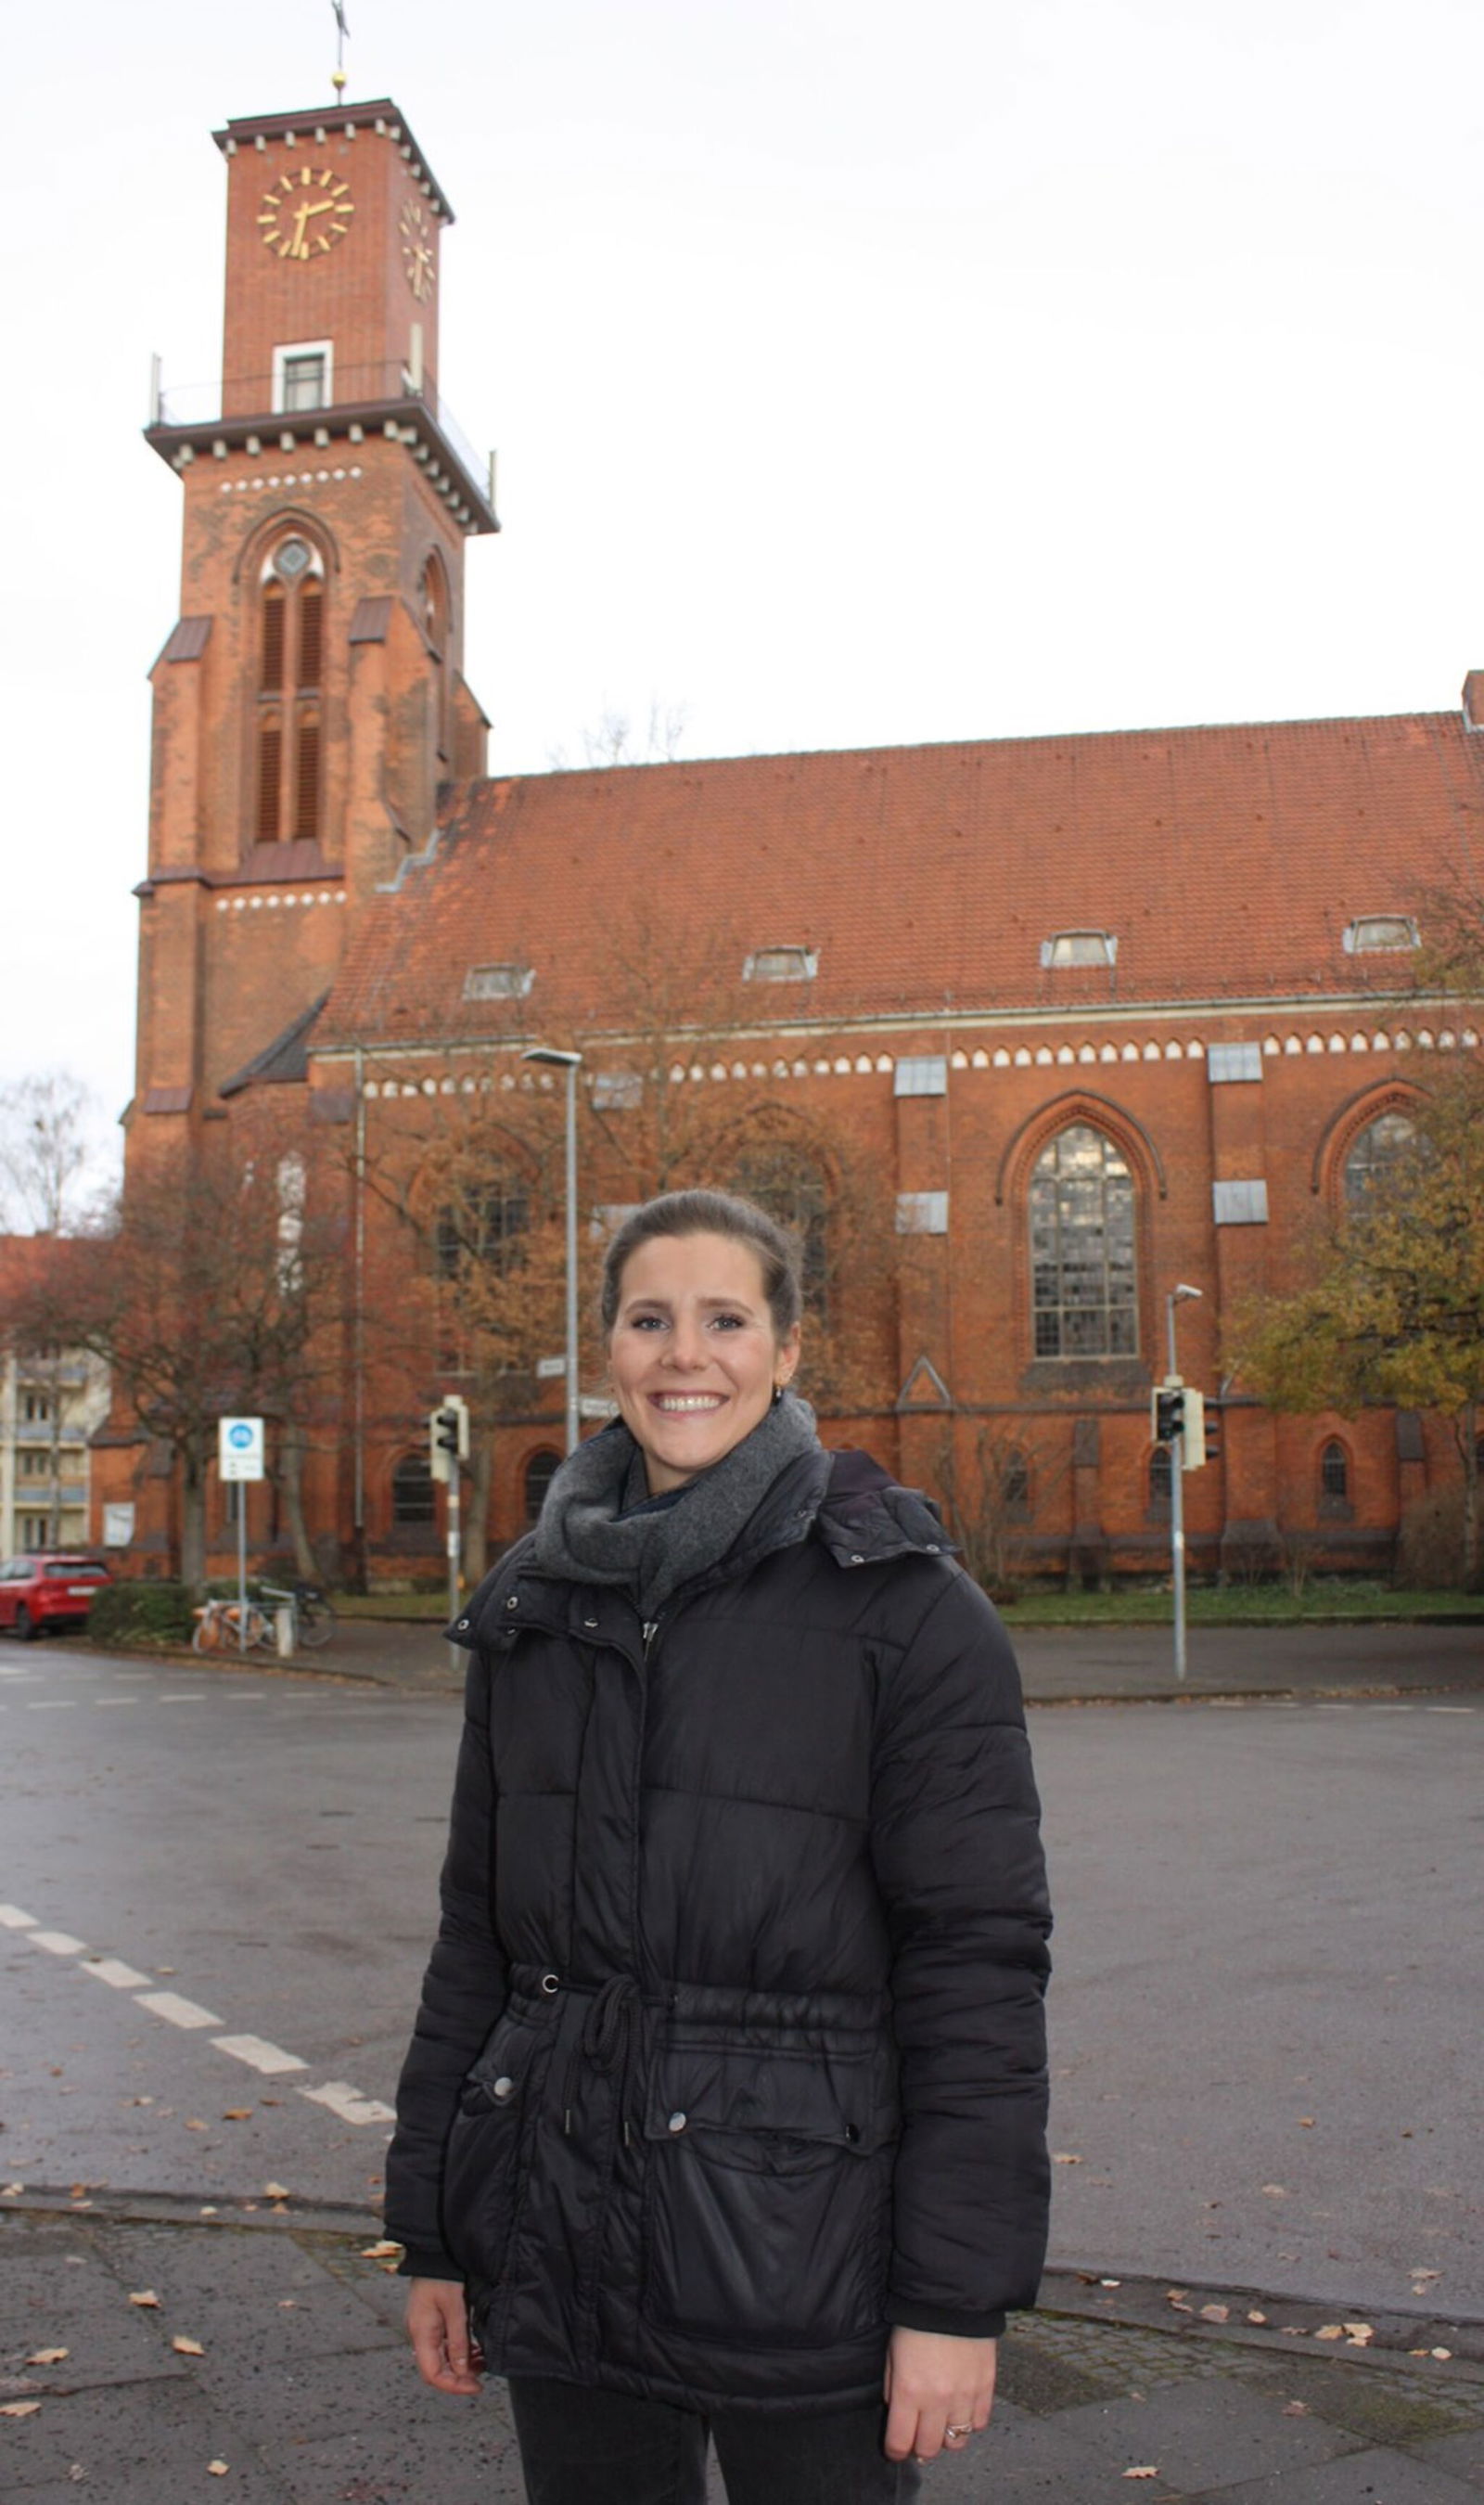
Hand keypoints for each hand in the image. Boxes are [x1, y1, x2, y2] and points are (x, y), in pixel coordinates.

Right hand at [406, 2276, 483, 2396]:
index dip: (453, 2386)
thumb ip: (458, 2340)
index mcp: (421, 2333)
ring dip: (461, 2364)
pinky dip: (459, 2351)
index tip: (476, 2387)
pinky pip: (443, 2345)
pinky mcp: (431, 2321)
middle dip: (460, 2376)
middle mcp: (419, 2334)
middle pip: (437, 2369)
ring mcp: (424, 2328)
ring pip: (442, 2358)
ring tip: (482, 2360)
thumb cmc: (443, 2276)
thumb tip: (461, 2371)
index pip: (433, 2374)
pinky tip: (474, 2350)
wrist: (434, 2252)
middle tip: (482, 2376)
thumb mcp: (455, 2308)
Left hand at [883, 2325, 996, 2462]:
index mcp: (908, 2391)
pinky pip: (979, 2424)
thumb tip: (899, 2418)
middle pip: (929, 2449)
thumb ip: (893, 2392)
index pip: (900, 2442)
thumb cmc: (916, 2325)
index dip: (895, 2451)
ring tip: (942, 2422)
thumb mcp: (892, 2357)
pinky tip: (961, 2408)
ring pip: (956, 2441)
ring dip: (946, 2436)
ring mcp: (964, 2396)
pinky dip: (969, 2422)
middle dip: (920, 2448)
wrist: (951, 2298)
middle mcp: (936, 2400)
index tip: (896, 2449)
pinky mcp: (985, 2388)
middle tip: (918, 2437)